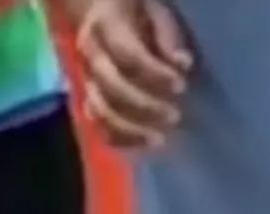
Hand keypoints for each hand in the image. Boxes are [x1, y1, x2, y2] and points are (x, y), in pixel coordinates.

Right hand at [79, 0, 192, 151]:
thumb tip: (182, 64)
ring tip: (159, 140)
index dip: (155, 74)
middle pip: (112, 88)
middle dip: (144, 106)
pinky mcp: (89, 97)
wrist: (101, 11)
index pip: (128, 55)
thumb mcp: (154, 9)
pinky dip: (119, 139)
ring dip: (130, 130)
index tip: (181, 85)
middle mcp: (90, 54)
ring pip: (101, 111)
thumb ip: (167, 35)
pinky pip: (99, 124)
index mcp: (105, 25)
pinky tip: (142, 145)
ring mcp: (86, 78)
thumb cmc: (136, 10)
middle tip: (174, 116)